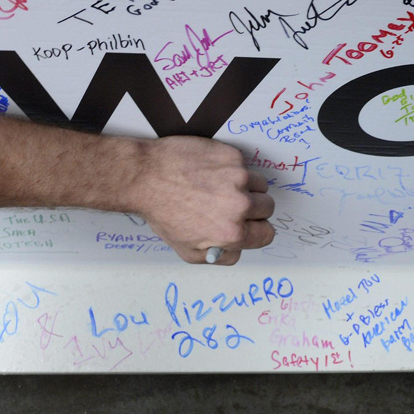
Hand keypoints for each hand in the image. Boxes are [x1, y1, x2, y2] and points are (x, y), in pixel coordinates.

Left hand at [130, 136, 274, 264]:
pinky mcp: (232, 156)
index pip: (266, 235)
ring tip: (221, 188)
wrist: (146, 176)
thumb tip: (237, 251)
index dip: (256, 230)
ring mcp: (238, 177)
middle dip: (253, 208)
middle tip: (232, 205)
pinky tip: (212, 173)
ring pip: (260, 185)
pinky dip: (233, 169)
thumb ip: (220, 257)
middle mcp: (239, 205)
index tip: (250, 225)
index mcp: (232, 233)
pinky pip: (245, 165)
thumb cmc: (162, 212)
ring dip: (247, 187)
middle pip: (267, 208)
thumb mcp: (188, 251)